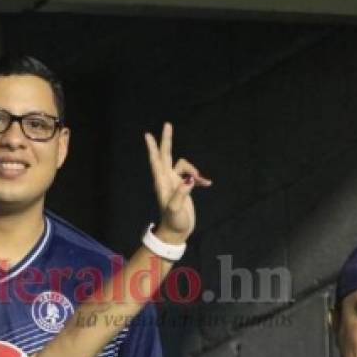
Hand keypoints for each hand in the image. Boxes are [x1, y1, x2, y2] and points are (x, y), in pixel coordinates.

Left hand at [144, 123, 210, 244]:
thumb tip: (190, 179)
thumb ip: (181, 193)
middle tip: (167, 124)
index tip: (148, 134)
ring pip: (184, 166)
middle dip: (167, 141)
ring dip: (193, 170)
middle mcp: (167, 180)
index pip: (156, 161)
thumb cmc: (174, 222)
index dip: (153, 148)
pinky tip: (207, 184)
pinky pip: (192, 176)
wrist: (176, 232)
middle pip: (166, 155)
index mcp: (162, 183)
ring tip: (201, 182)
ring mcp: (175, 183)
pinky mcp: (183, 188)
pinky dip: (199, 178)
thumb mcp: (176, 209)